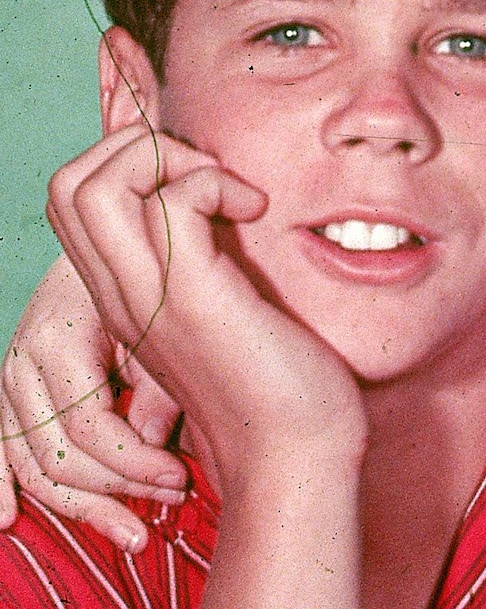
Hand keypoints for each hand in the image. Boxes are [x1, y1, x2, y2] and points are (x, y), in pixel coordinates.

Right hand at [1, 252, 185, 546]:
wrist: (110, 237)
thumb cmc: (146, 278)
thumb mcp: (160, 322)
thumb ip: (160, 386)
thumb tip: (156, 452)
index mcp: (58, 341)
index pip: (88, 428)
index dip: (136, 465)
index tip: (182, 478)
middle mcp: (21, 364)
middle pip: (58, 457)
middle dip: (118, 490)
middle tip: (173, 501)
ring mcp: (9, 381)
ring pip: (33, 464)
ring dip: (82, 506)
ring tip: (132, 534)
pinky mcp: (9, 393)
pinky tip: (8, 520)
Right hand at [44, 124, 363, 493]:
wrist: (295, 462)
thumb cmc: (280, 391)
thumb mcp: (226, 313)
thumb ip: (206, 264)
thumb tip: (228, 203)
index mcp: (124, 298)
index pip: (73, 201)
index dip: (125, 160)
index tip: (198, 178)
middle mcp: (121, 297)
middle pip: (68, 184)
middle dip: (135, 147)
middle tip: (207, 176)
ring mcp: (148, 299)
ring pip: (94, 186)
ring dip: (166, 159)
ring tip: (226, 191)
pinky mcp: (190, 300)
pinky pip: (171, 204)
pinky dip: (214, 183)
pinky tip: (255, 210)